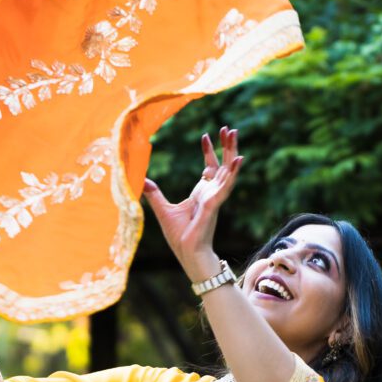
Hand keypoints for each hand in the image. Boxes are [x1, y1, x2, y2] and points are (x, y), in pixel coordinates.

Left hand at [142, 126, 242, 279]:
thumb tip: (142, 181)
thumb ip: (154, 194)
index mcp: (202, 193)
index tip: (205, 136)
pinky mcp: (214, 205)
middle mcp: (212, 193)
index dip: (209, 151)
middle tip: (228, 128)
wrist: (186, 253)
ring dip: (232, 152)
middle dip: (226, 146)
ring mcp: (215, 198)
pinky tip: (239, 159)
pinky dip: (233, 172)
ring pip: (228, 170)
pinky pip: (226, 186)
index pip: (210, 167)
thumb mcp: (162, 209)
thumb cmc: (179, 235)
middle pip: (223, 164)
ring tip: (234, 134)